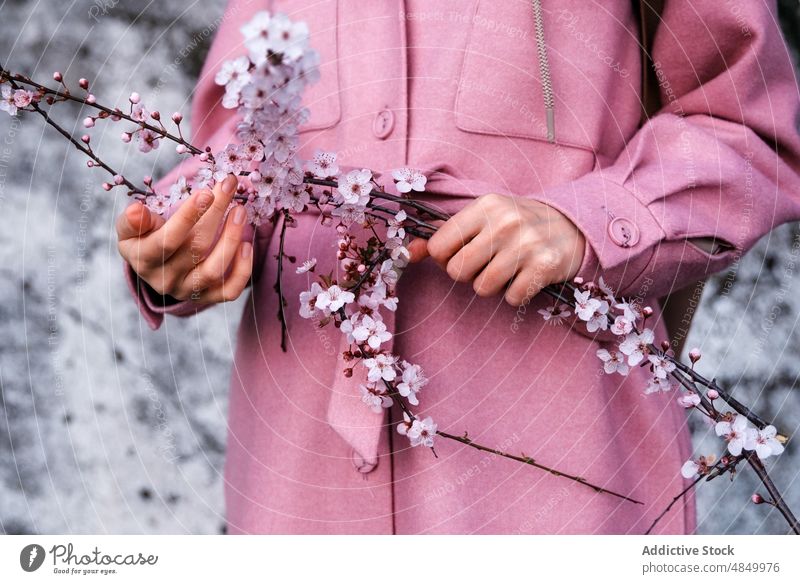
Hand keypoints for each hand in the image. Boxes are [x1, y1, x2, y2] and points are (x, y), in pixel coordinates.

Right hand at [116, 174, 253, 303]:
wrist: (152, 267)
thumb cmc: (143, 238)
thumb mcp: (129, 228)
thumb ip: (132, 220)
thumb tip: (136, 211)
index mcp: (144, 259)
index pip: (167, 240)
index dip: (187, 217)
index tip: (207, 192)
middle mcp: (165, 279)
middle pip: (195, 248)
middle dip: (215, 214)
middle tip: (229, 187)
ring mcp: (187, 291)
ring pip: (214, 271)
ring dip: (231, 239)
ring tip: (239, 211)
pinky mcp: (207, 298)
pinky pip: (229, 291)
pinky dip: (242, 270)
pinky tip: (247, 245)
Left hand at [408, 193, 584, 305]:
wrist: (573, 226)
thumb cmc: (518, 224)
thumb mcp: (483, 219)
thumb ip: (445, 235)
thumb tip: (409, 253)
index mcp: (485, 206)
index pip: (440, 246)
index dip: (446, 257)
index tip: (462, 253)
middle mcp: (505, 222)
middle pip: (457, 271)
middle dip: (468, 274)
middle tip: (487, 263)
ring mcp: (526, 245)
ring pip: (482, 288)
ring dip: (492, 286)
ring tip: (507, 269)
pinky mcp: (544, 268)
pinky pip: (511, 298)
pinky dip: (516, 294)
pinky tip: (526, 276)